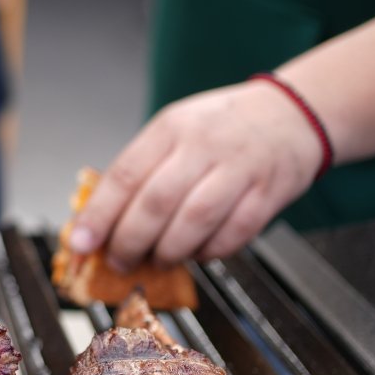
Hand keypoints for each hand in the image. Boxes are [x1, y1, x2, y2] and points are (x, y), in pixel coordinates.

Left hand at [69, 81, 324, 268]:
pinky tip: (196, 253)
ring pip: (194, 221)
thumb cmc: (222, 128)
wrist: (292, 113)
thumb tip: (100, 221)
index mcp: (170, 128)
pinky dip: (209, 252)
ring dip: (168, 251)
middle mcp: (203, 145)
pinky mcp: (267, 193)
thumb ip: (141, 172)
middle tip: (119, 261)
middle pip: (156, 203)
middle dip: (130, 241)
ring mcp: (238, 169)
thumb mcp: (175, 132)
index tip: (82, 243)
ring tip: (157, 260)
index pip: (125, 175)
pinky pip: (233, 234)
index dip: (99, 215)